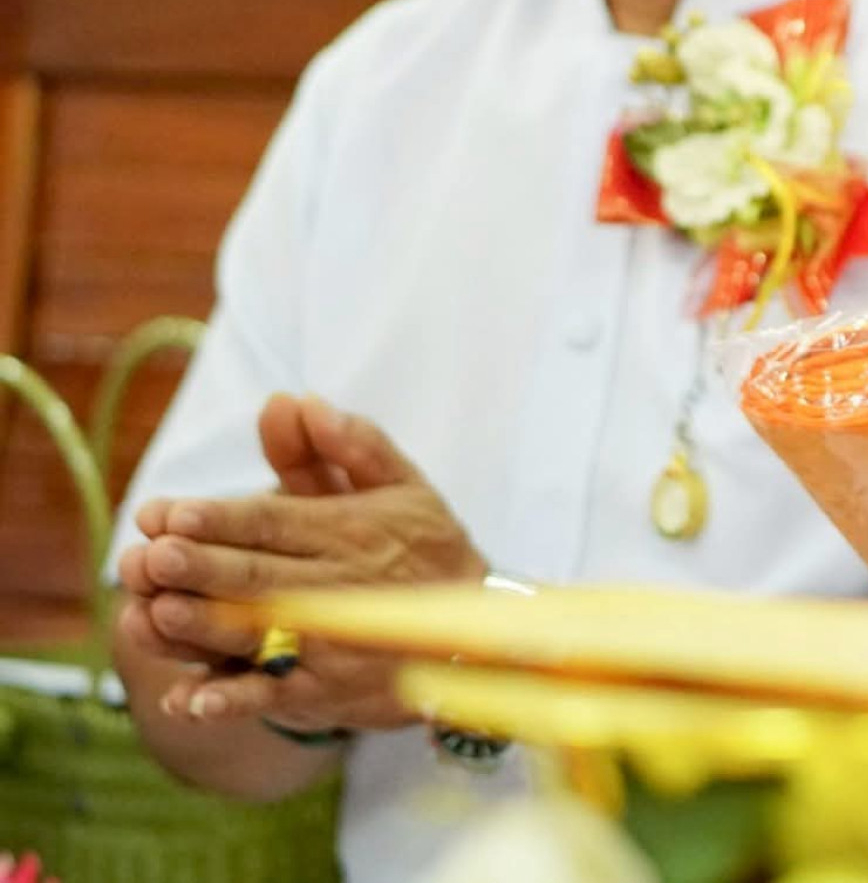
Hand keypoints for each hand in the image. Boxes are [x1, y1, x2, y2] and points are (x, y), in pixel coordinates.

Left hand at [123, 399, 484, 730]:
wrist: (477, 633)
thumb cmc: (426, 547)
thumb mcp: (402, 484)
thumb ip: (349, 443)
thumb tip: (296, 401)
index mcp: (348, 530)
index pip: (273, 522)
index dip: (222, 519)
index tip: (172, 513)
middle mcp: (336, 587)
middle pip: (257, 577)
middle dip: (202, 568)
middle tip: (154, 557)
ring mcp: (330, 644)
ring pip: (257, 636)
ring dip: (204, 628)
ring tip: (155, 614)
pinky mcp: (325, 692)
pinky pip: (274, 699)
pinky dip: (234, 703)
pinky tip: (191, 702)